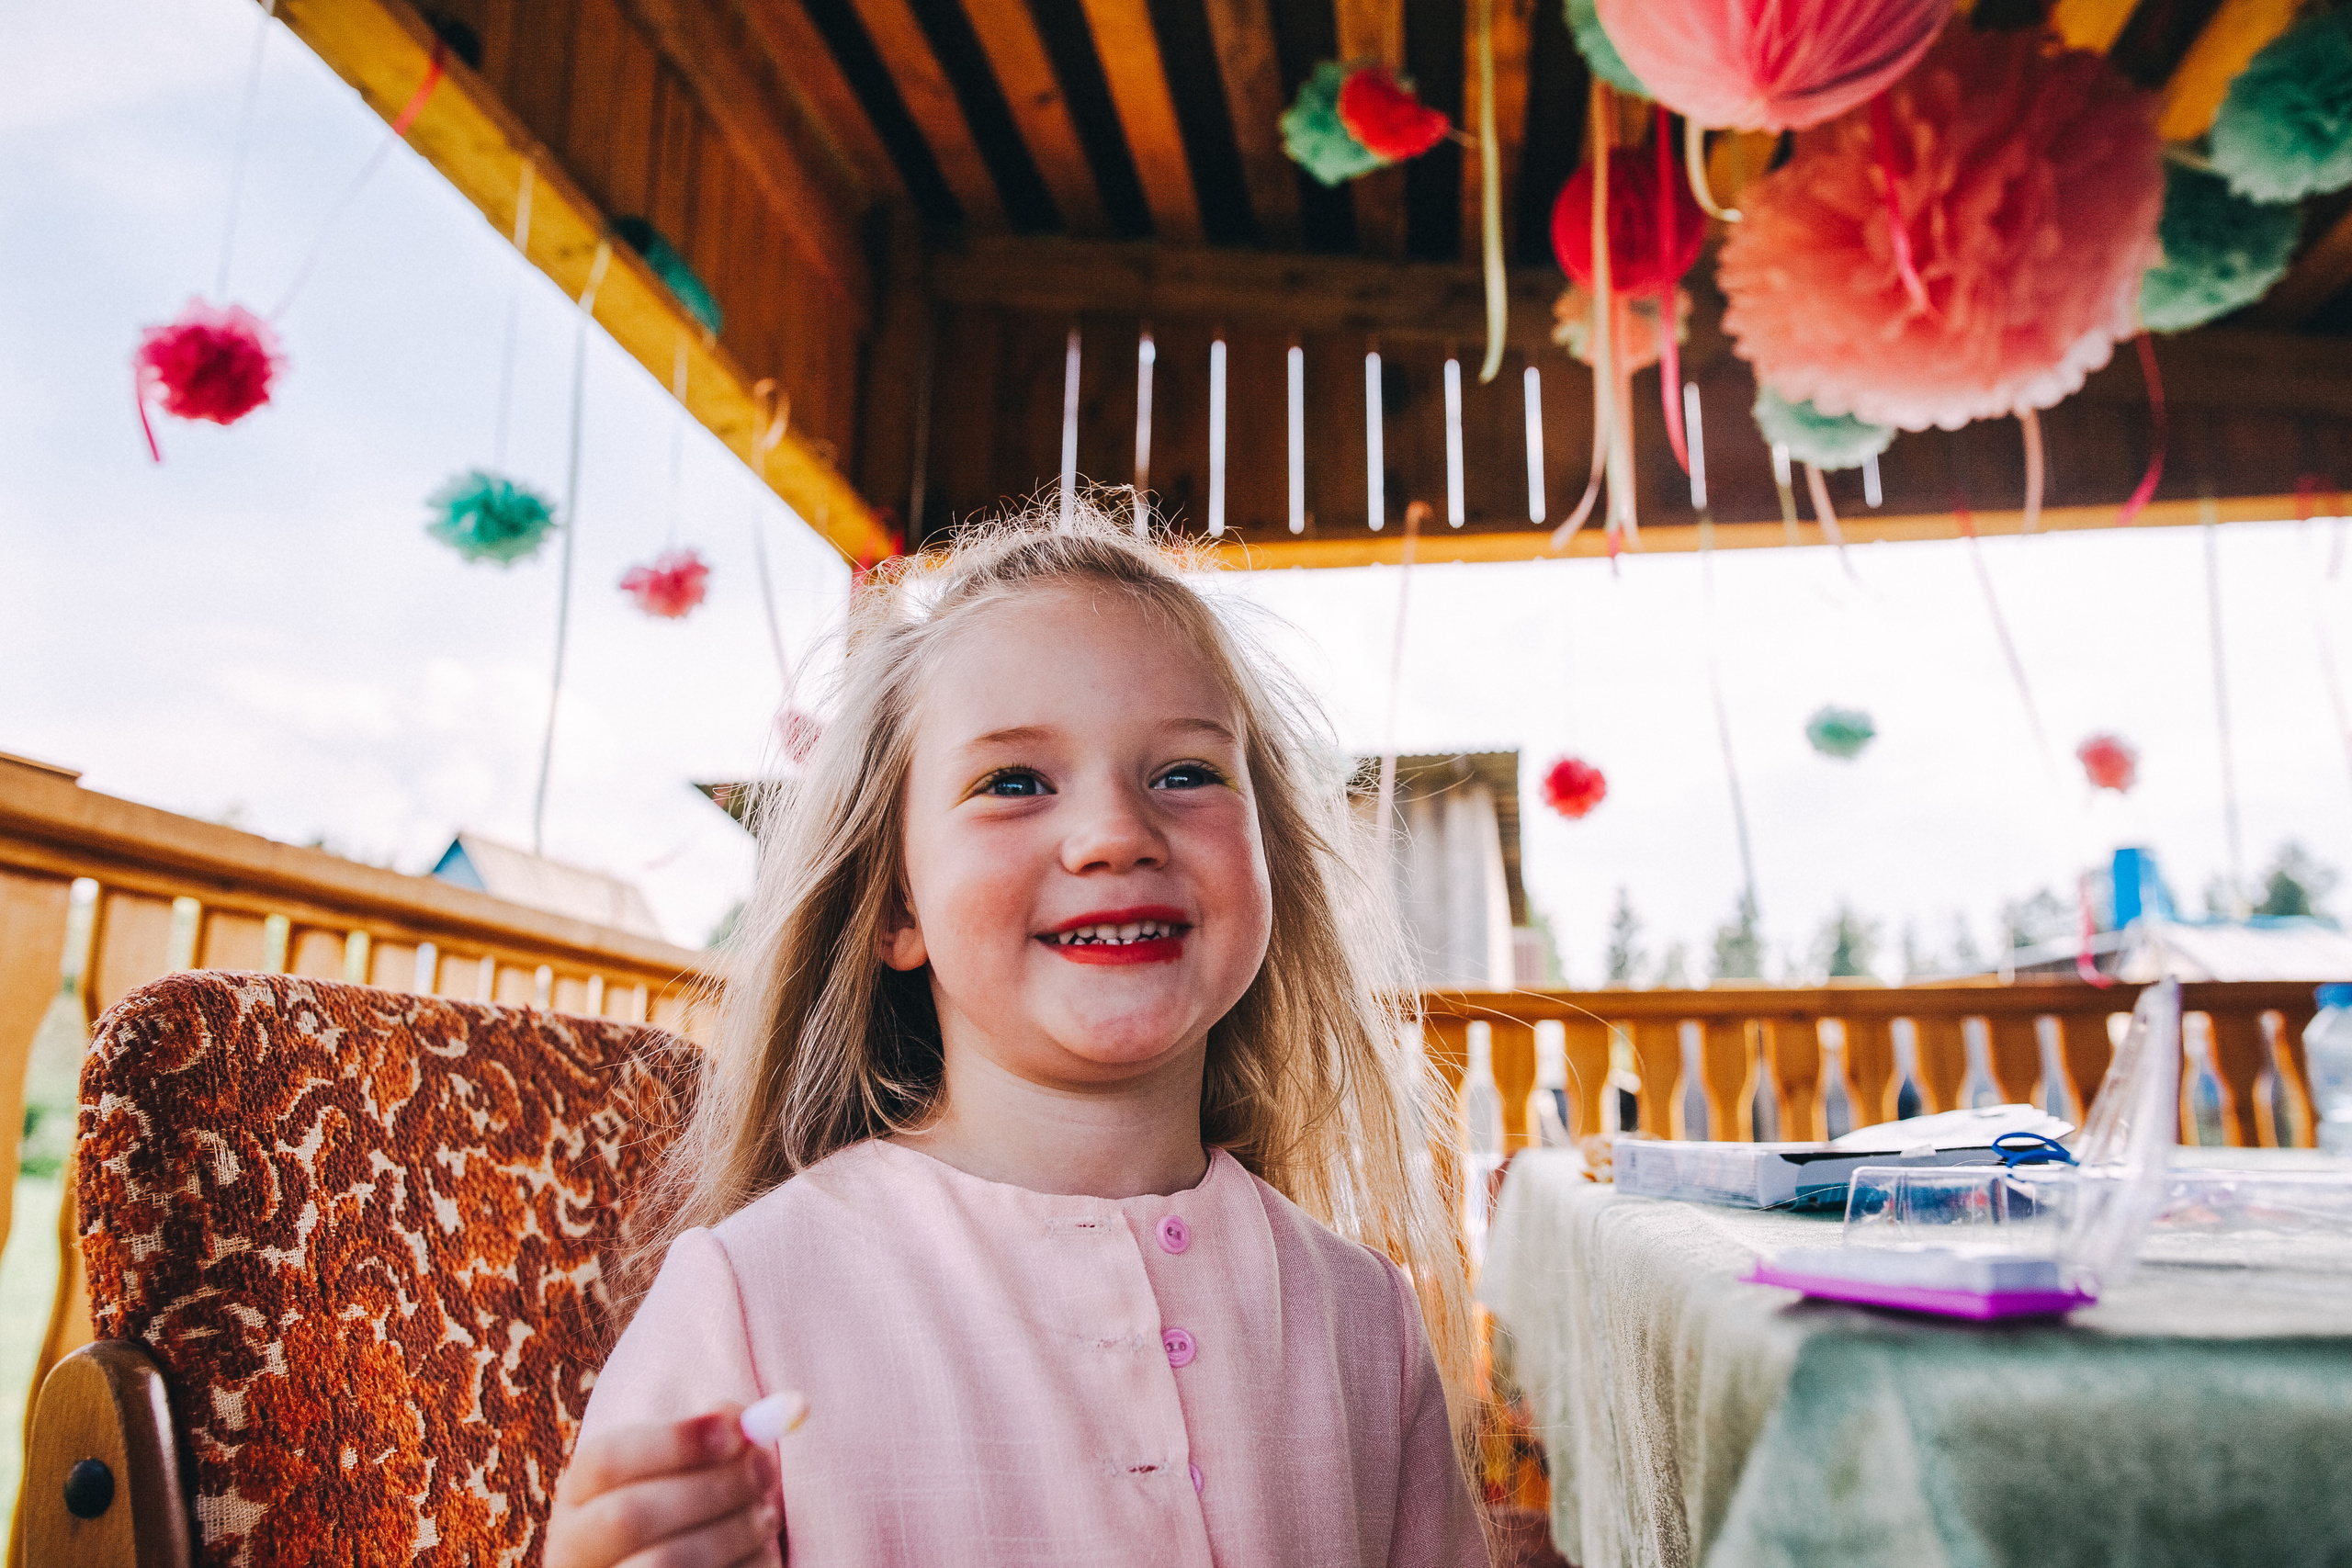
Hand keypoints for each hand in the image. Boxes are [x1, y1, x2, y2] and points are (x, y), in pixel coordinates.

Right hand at [547, 1405, 783, 1567]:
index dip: (673, 1441)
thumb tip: (741, 1421)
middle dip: (711, 1487)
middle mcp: (574, 1553)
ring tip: (767, 1514)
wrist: (683, 1566)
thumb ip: (711, 1436)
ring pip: (665, 1563)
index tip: (735, 1429)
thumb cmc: (686, 1514)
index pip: (605, 1461)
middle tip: (765, 1466)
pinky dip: (746, 1565)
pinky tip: (760, 1553)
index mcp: (578, 1500)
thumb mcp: (684, 1470)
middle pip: (629, 1515)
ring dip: (732, 1530)